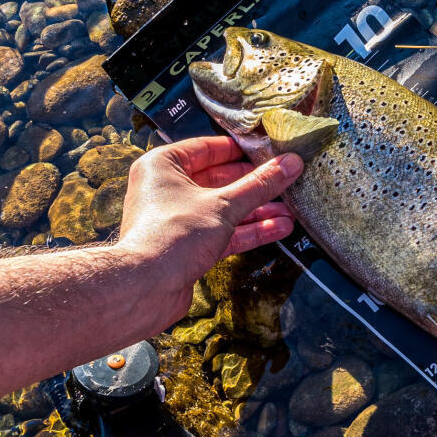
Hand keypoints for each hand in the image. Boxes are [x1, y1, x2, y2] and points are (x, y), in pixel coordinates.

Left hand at [113, 136, 302, 330]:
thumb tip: (288, 165)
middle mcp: (166, 189)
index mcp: (163, 166)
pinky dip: (247, 230)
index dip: (240, 150)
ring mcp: (177, 219)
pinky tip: (276, 228)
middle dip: (254, 185)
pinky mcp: (187, 246)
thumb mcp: (223, 205)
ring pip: (223, 209)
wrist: (146, 288)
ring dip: (256, 210)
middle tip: (284, 180)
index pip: (207, 148)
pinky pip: (222, 232)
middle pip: (218, 180)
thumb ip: (259, 186)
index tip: (267, 150)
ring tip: (290, 209)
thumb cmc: (169, 236)